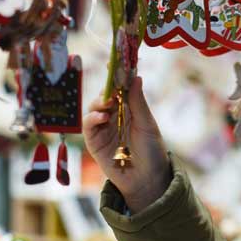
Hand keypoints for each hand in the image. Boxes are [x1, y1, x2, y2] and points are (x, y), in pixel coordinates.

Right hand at [83, 76, 170, 212]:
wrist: (148, 178)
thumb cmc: (152, 151)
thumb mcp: (147, 124)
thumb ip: (138, 102)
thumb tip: (136, 77)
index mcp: (128, 109)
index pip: (119, 88)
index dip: (115, 75)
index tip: (114, 62)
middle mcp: (113, 116)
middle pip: (104, 95)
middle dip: (106, 88)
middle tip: (112, 86)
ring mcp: (102, 128)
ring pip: (93, 108)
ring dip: (99, 102)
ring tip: (108, 103)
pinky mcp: (94, 142)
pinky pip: (88, 126)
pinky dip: (93, 118)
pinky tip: (103, 117)